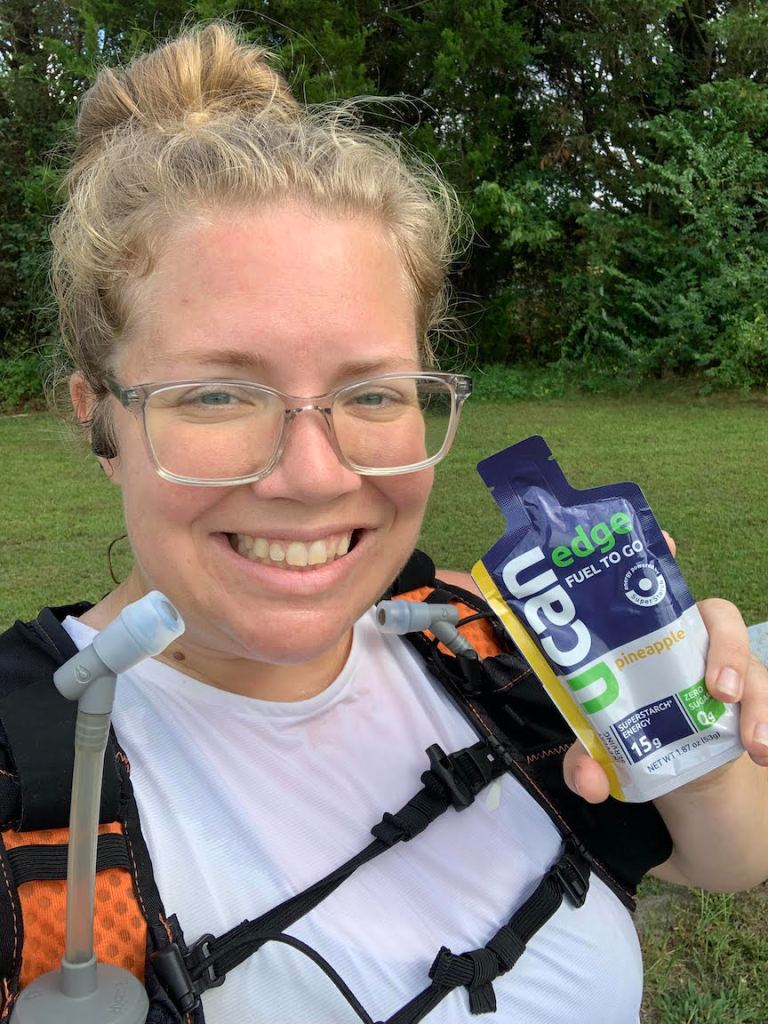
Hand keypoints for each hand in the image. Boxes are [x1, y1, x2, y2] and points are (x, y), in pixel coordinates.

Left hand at [563, 531, 767, 802]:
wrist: (679, 776)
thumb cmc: (634, 735)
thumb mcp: (602, 751)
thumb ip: (586, 764)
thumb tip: (591, 784)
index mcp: (647, 636)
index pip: (656, 585)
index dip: (661, 558)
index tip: (666, 543)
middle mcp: (691, 644)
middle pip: (719, 617)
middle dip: (726, 647)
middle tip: (719, 691)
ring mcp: (728, 669)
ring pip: (755, 663)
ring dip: (759, 699)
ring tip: (753, 743)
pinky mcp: (754, 701)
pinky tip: (765, 753)